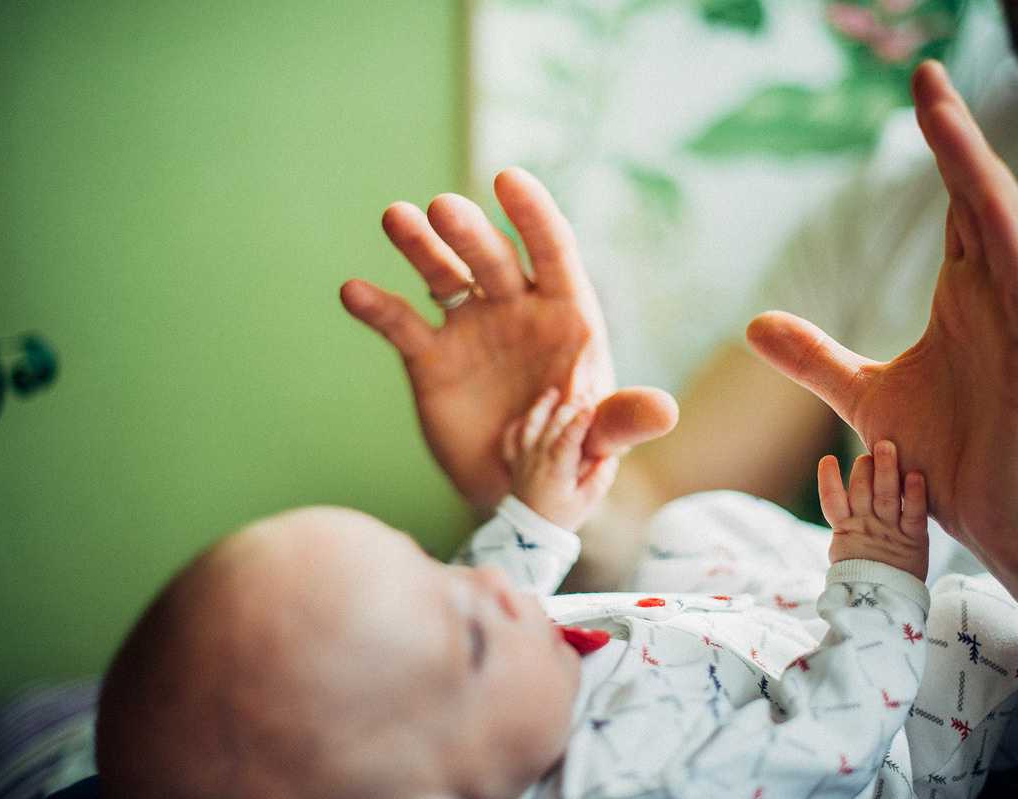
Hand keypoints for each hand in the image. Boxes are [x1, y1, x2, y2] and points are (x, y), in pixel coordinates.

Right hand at [341, 168, 676, 509]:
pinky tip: (353, 291)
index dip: (533, 216)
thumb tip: (663, 411)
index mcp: (566, 315)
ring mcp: (470, 327)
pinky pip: (402, 325)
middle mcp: (516, 308)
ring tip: (396, 218)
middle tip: (442, 209)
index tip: (509, 179)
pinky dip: (378, 308)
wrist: (518, 494)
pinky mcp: (431, 357)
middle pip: (492, 258)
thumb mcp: (597, 444)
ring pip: (442, 274)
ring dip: (419, 246)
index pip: (553, 252)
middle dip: (468, 232)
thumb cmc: (570, 457)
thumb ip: (620, 423)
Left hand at [504, 387, 617, 530]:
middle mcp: (537, 460)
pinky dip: (518, 424)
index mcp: (556, 470)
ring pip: (529, 427)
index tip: (592, 406)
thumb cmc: (561, 517)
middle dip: (568, 409)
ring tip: (553, 393)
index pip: (567, 440)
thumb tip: (609, 455)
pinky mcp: (514, 462)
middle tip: (585, 395)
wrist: (530, 533)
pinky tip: (528, 415)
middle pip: (551, 427)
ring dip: (542, 408)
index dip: (579, 422)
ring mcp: (523, 459)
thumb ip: (600, 478)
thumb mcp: (586, 502)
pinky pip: (510, 439)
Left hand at [746, 60, 1017, 579]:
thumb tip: (756, 324)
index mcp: (965, 298)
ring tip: (945, 114)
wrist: (996, 525)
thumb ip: (818, 357)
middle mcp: (998, 299)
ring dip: (979, 170)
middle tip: (926, 75)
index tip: (916, 92)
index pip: (957, 206)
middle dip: (957, 138)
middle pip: (983, 199)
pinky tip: (991, 206)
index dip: (941, 148)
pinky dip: (1014, 246)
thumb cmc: (945, 457)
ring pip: (1010, 230)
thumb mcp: (865, 396)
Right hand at [819, 440, 927, 580]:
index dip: (829, 480)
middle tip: (873, 448)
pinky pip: (914, 515)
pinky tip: (916, 476)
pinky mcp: (913, 539)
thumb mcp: (845, 549)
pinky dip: (915, 496)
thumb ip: (842, 520)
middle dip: (866, 468)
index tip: (828, 460)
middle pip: (863, 492)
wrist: (884, 601)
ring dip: (887, 470)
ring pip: (885, 497)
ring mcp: (888, 532)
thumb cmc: (864, 568)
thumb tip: (835, 491)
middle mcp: (866, 526)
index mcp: (845, 529)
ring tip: (887, 447)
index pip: (832, 500)